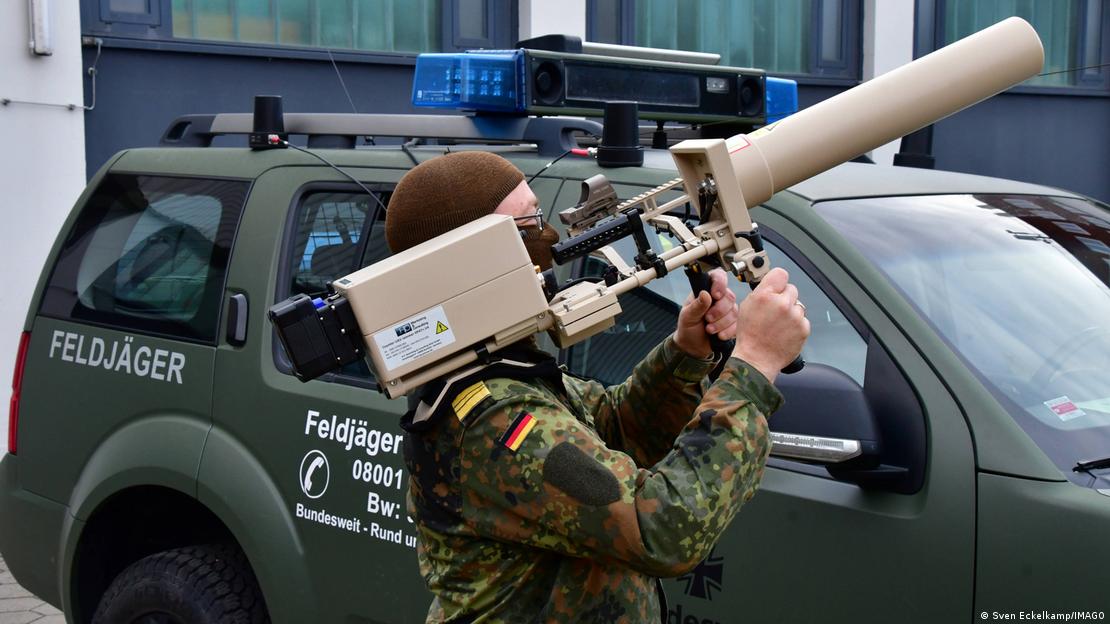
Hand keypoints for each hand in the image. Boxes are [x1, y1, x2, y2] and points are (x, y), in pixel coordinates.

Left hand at [673, 269, 738, 358]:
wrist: (693, 346)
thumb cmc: (688, 328)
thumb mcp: (687, 317)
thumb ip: (696, 306)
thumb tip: (705, 293)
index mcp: (705, 290)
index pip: (718, 276)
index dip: (720, 283)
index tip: (715, 295)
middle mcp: (719, 298)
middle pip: (729, 296)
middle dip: (719, 311)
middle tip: (707, 319)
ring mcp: (728, 310)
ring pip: (734, 311)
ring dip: (721, 323)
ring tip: (709, 330)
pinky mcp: (734, 322)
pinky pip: (737, 324)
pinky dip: (727, 331)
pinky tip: (718, 335)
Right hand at [732, 268, 809, 382]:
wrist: (757, 359)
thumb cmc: (750, 335)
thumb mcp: (747, 307)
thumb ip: (762, 292)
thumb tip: (773, 284)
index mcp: (765, 296)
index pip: (781, 274)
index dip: (778, 281)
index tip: (776, 287)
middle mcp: (782, 304)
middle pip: (791, 289)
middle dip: (784, 298)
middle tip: (774, 311)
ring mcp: (795, 316)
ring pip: (798, 305)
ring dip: (791, 312)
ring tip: (778, 324)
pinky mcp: (803, 328)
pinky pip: (803, 319)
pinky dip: (796, 324)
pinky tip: (784, 332)